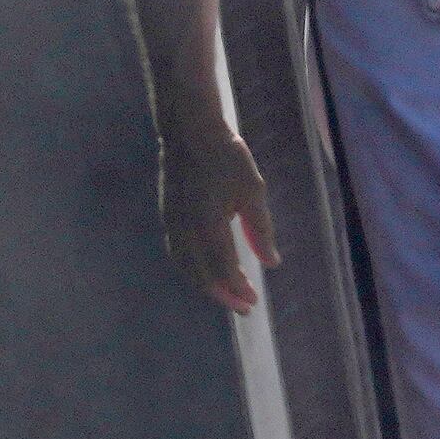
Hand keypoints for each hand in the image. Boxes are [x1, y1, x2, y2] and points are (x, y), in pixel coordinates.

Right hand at [159, 126, 280, 313]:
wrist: (189, 132)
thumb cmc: (226, 158)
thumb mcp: (253, 192)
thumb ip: (261, 230)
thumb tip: (272, 263)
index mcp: (209, 226)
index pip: (223, 270)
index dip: (238, 290)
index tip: (254, 301)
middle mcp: (186, 231)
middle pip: (201, 275)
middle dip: (223, 295)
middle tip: (242, 306)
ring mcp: (172, 224)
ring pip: (185, 266)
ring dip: (205, 285)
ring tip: (224, 293)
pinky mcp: (167, 216)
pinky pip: (177, 253)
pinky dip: (190, 269)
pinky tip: (203, 269)